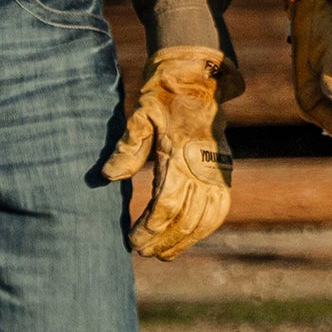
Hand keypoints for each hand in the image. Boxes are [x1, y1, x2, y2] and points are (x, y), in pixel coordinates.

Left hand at [104, 47, 233, 258]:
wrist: (198, 76)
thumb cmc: (165, 94)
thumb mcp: (142, 113)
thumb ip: (128, 146)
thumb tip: (107, 175)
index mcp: (181, 154)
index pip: (168, 204)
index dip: (151, 227)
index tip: (134, 241)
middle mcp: (203, 165)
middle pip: (187, 217)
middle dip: (164, 240)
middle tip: (142, 252)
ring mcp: (218, 168)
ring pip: (207, 218)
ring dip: (186, 240)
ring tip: (164, 254)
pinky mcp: (224, 169)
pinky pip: (221, 207)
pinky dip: (206, 228)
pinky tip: (189, 238)